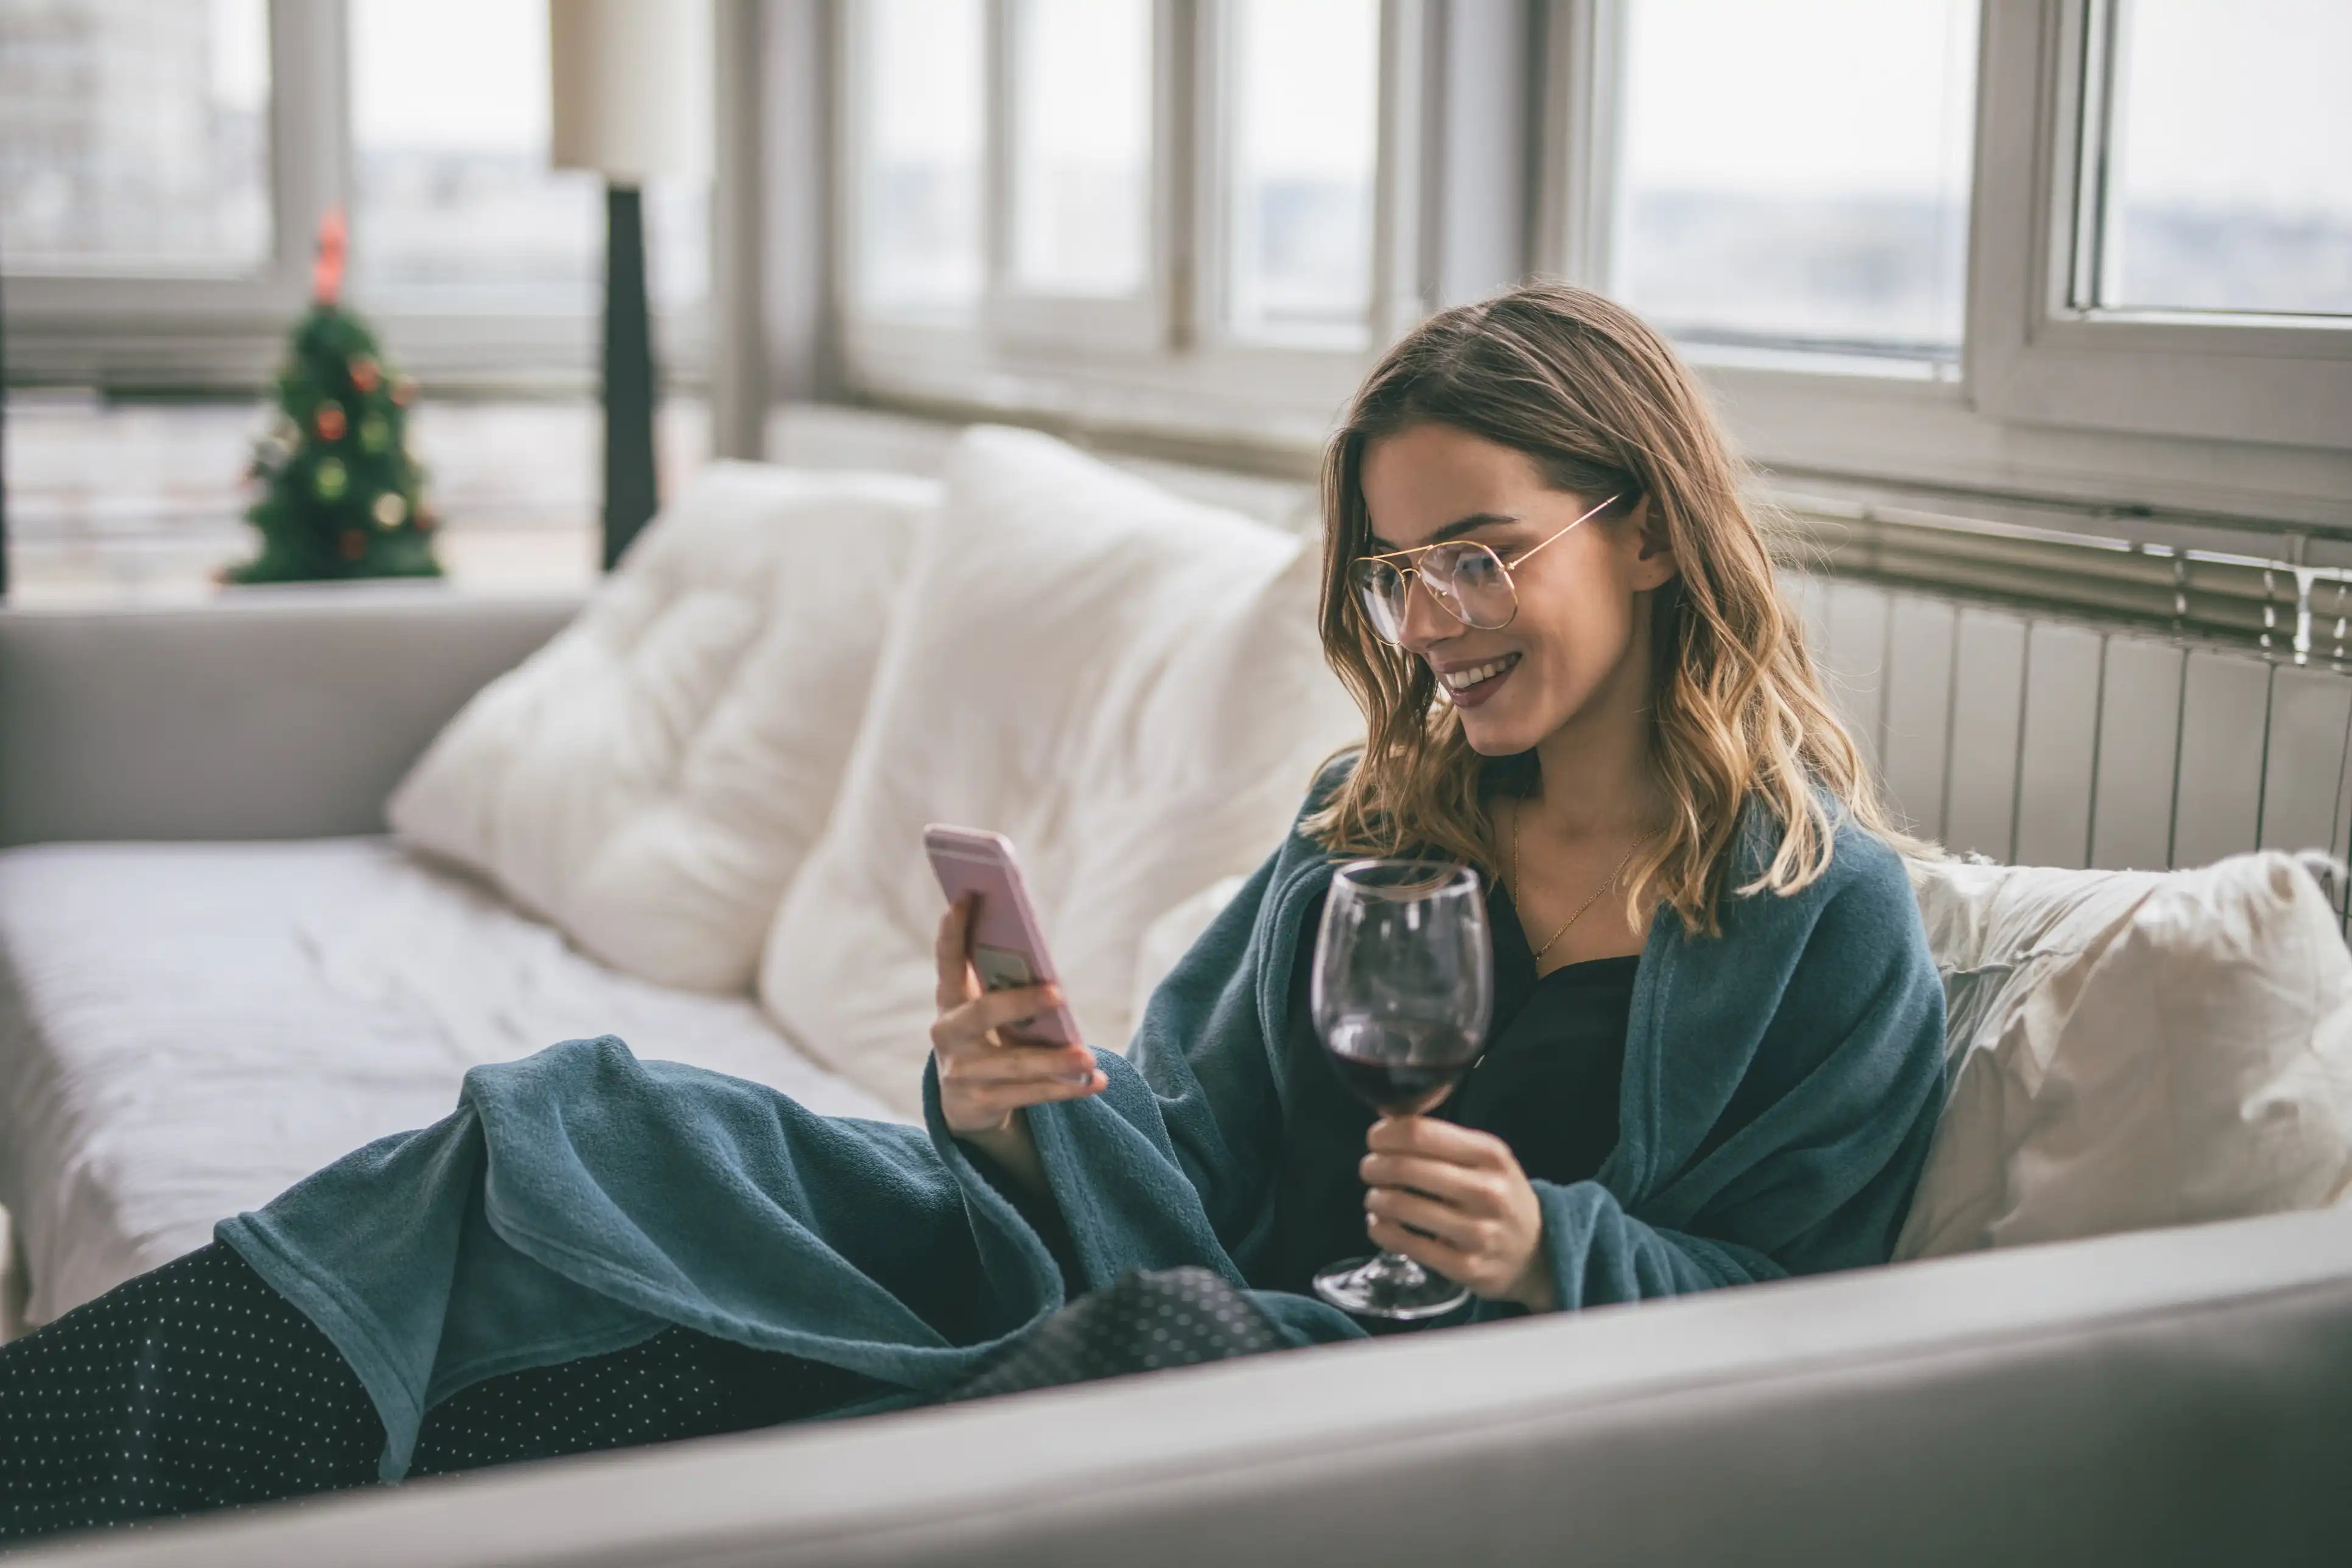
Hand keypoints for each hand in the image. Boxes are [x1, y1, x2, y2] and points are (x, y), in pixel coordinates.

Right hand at [931, 897, 1103, 1148]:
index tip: (966, 896)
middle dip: (1020, 1002)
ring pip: (1012, 1064)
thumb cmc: (988, 1038)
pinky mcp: (978, 1104)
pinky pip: (1028, 1096)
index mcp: (949, 999)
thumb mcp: (988, 1011)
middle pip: (982, 1014)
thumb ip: (1003, 986)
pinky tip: (1094, 1083)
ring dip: (1053, 1061)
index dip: (953, 931)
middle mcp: (948, 1033)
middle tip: (1059, 994)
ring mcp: (960, 1072)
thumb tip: (1043, 960)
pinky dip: (1065, 1089)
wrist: (965, 1104)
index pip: (948, 960)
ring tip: (1089, 1058)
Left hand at [1361, 1115, 1554, 1311]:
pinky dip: (1381, 1230)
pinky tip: (1379, 1223)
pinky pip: (1405, 1243)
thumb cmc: (1499, 1195)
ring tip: (1376, 1197)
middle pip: (1405, 1167)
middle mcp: (1488, 1191)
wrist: (1537, 1252)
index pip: (1420, 1133)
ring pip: (1401, 1205)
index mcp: (1490, 1154)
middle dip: (1374, 1165)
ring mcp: (1478, 1232)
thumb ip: (1442, 1138)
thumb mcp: (1486, 1157)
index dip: (1386, 1134)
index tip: (1375, 1139)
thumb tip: (1386, 1116)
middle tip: (1369, 1168)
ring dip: (1376, 1198)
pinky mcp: (1465, 1267)